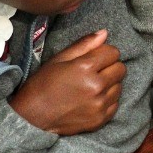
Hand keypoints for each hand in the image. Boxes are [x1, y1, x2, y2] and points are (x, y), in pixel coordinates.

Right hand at [9, 29, 125, 134]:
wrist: (32, 117)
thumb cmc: (43, 84)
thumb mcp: (59, 59)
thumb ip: (84, 44)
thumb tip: (104, 33)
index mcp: (85, 68)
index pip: (113, 52)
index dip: (104, 53)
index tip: (95, 57)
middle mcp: (96, 86)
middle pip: (120, 69)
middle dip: (109, 67)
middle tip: (94, 71)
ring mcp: (99, 105)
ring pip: (119, 86)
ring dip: (110, 84)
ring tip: (92, 86)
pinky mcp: (100, 119)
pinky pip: (115, 104)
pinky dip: (107, 100)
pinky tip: (92, 99)